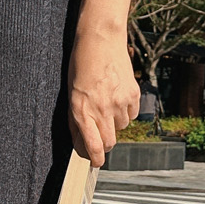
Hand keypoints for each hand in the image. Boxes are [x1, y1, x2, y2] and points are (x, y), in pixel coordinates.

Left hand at [67, 29, 139, 166]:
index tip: (96, 162)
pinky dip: (125, 112)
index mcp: (82, 110)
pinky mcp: (133, 95)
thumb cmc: (80, 67)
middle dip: (105, 144)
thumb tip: (81, 144)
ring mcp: (120, 102)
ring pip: (121, 128)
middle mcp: (102, 109)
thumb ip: (76, 121)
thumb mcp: (71, 95)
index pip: (93, 145)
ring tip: (106, 104)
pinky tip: (117, 96)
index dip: (95, 158)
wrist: (101, 41)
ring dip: (114, 123)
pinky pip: (132, 115)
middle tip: (100, 135)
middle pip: (110, 142)